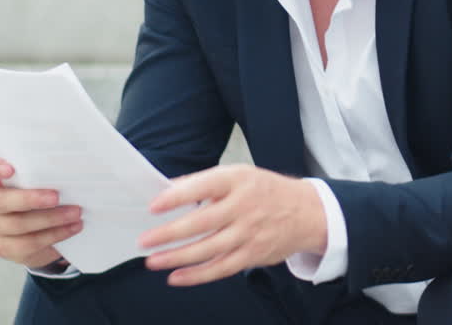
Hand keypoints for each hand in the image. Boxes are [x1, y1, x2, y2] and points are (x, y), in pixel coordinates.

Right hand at [0, 153, 82, 268]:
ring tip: (76, 213)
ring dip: (51, 219)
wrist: (40, 228)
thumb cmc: (42, 191)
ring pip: (18, 225)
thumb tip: (71, 165)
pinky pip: (29, 243)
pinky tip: (73, 228)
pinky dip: (55, 234)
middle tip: (56, 197)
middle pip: (0, 201)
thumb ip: (45, 170)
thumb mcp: (41, 179)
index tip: (10, 169)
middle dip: (30, 199)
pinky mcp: (3, 247)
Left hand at [139, 163, 326, 285]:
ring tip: (153, 261)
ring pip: (209, 249)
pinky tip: (176, 277)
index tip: (154, 205)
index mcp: (238, 180)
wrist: (306, 212)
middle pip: (202, 222)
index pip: (204, 186)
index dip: (178, 196)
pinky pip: (221, 268)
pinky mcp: (252, 254)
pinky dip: (197, 275)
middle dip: (170, 233)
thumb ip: (203, 183)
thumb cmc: (264, 190)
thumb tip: (166, 189)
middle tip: (145, 240)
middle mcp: (244, 206)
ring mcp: (249, 233)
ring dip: (178, 257)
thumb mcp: (239, 174)